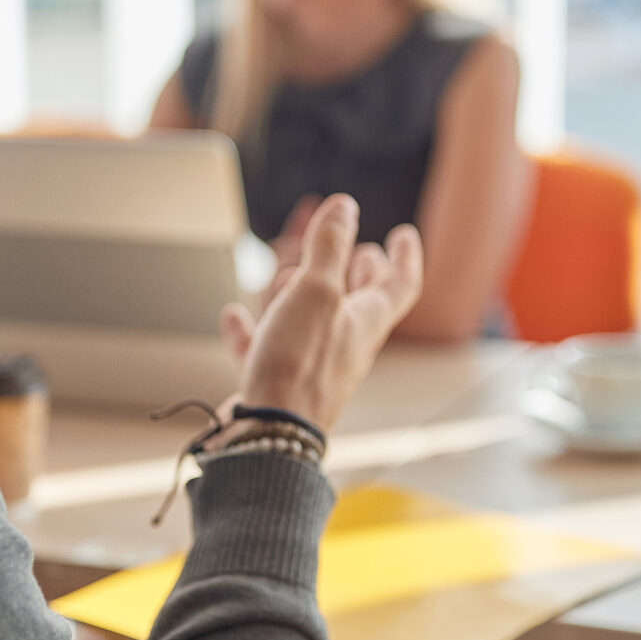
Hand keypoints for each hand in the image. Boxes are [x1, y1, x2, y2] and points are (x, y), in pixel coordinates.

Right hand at [220, 193, 422, 431]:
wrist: (269, 432)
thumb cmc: (299, 364)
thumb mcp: (317, 290)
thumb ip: (330, 246)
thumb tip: (344, 207)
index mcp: (366, 322)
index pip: (400, 284)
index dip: (405, 257)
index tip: (404, 234)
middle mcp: (345, 346)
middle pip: (361, 305)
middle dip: (361, 275)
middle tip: (363, 253)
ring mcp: (312, 367)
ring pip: (315, 324)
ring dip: (305, 296)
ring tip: (289, 275)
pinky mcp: (278, 385)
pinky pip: (268, 350)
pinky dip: (253, 329)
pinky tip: (234, 316)